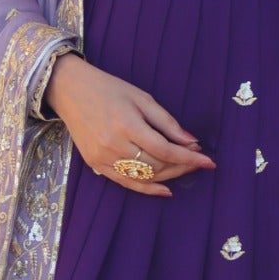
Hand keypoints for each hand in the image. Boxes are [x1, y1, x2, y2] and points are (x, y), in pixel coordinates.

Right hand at [43, 54, 214, 195]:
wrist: (70, 91)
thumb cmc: (109, 89)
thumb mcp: (142, 98)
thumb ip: (167, 122)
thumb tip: (191, 142)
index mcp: (127, 124)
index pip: (165, 149)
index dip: (189, 158)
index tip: (208, 161)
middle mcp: (114, 144)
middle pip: (156, 165)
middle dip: (181, 166)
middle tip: (197, 162)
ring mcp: (103, 157)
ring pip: (143, 177)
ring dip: (168, 176)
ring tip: (184, 170)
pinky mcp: (95, 164)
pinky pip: (125, 183)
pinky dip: (146, 188)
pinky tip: (164, 190)